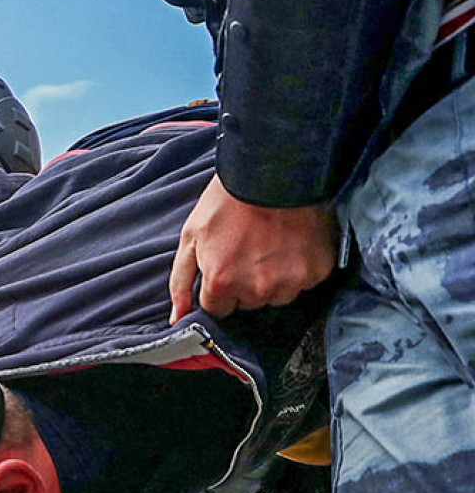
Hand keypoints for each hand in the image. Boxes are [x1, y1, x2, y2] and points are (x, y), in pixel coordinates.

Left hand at [168, 174, 335, 323]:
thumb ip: (180, 283)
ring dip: (272, 278)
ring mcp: (289, 282)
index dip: (220, 286)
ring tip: (270, 244)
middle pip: (248, 303)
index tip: (225, 265)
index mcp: (222, 283)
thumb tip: (176, 319)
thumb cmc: (227, 202)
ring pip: (276, 296)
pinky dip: (298, 268)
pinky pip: (304, 283)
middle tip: (248, 249)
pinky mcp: (316, 272)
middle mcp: (257, 289)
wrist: (271, 172)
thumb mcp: (191, 238)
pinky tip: (290, 244)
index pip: (218, 309)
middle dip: (244, 283)